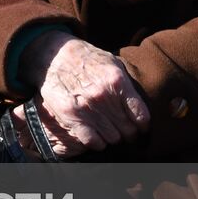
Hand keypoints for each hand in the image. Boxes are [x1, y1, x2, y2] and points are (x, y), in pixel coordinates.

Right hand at [15, 33, 150, 157]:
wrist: (53, 55)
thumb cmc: (86, 58)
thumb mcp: (111, 62)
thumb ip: (127, 83)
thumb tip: (140, 105)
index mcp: (117, 82)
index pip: (141, 116)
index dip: (143, 126)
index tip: (141, 128)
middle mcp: (103, 96)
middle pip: (128, 130)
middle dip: (130, 134)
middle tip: (126, 133)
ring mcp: (86, 107)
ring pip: (112, 138)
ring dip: (113, 138)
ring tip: (110, 133)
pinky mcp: (71, 116)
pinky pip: (92, 141)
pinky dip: (98, 143)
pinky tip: (97, 137)